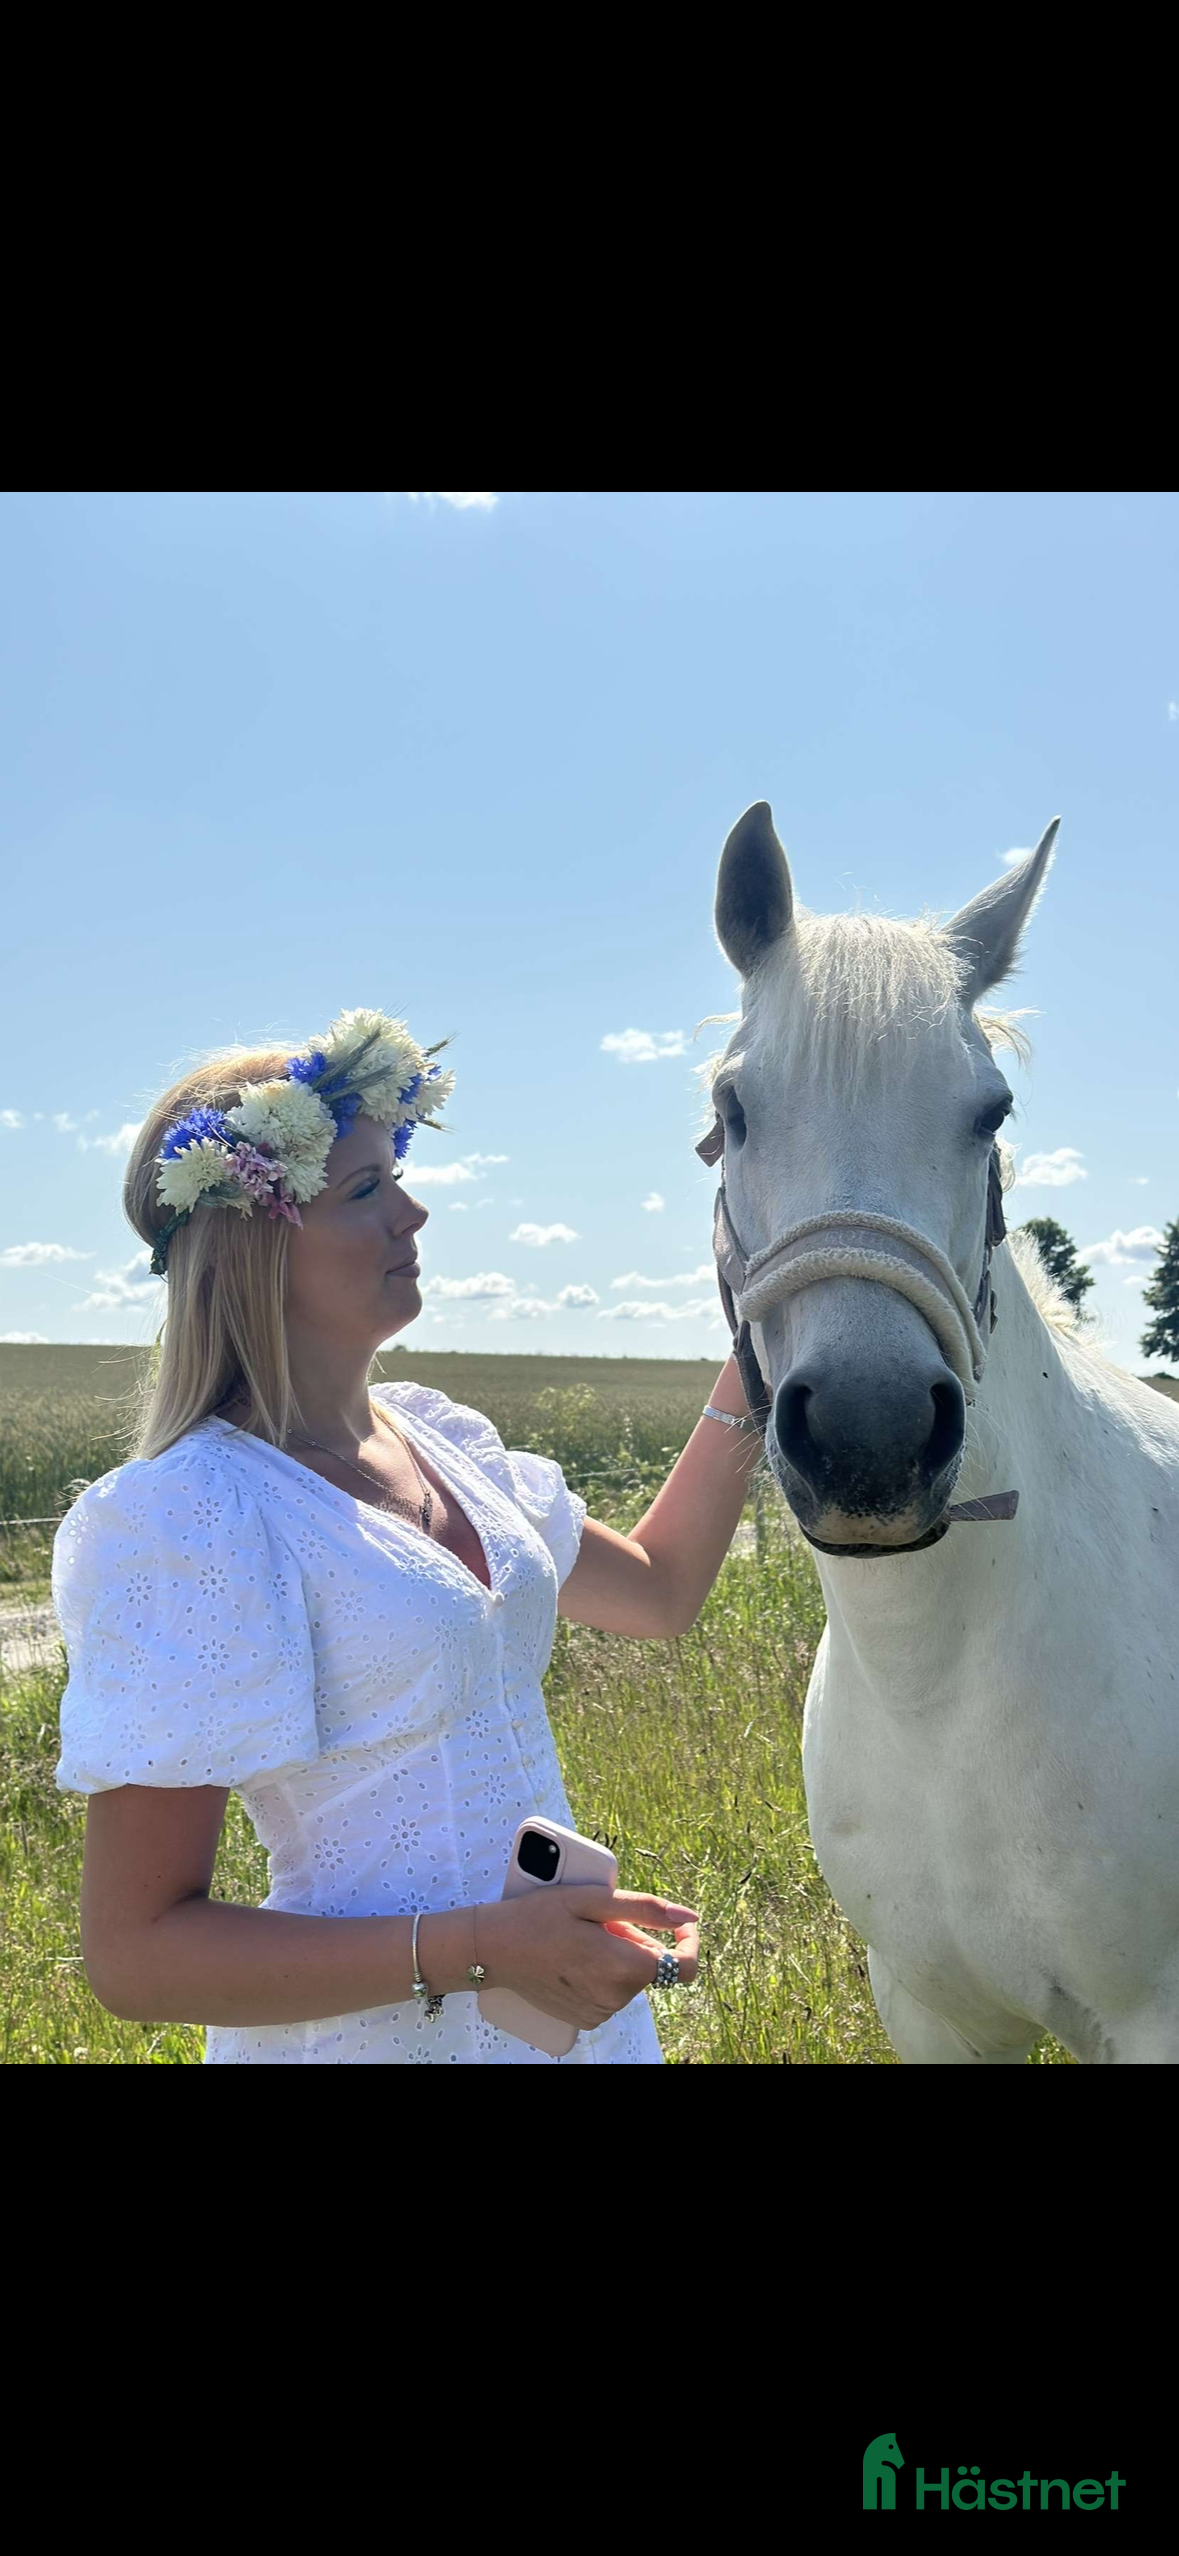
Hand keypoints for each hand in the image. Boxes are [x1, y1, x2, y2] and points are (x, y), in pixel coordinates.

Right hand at [479, 1885, 698, 2030]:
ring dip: (619, 1955)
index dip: (688, 1942)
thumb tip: (687, 1916)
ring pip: (630, 1978)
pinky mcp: (586, 2018)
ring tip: (584, 1936)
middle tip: (601, 1919)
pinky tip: (577, 1955)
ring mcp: (599, 2011)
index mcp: (622, 1967)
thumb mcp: (591, 1900)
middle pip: (651, 1966)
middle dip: (638, 1939)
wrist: (492, 1950)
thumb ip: (644, 1909)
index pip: (683, 1966)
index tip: (678, 1924)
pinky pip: (611, 1991)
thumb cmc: (538, 1917)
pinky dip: (604, 1971)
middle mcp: (615, 1997)